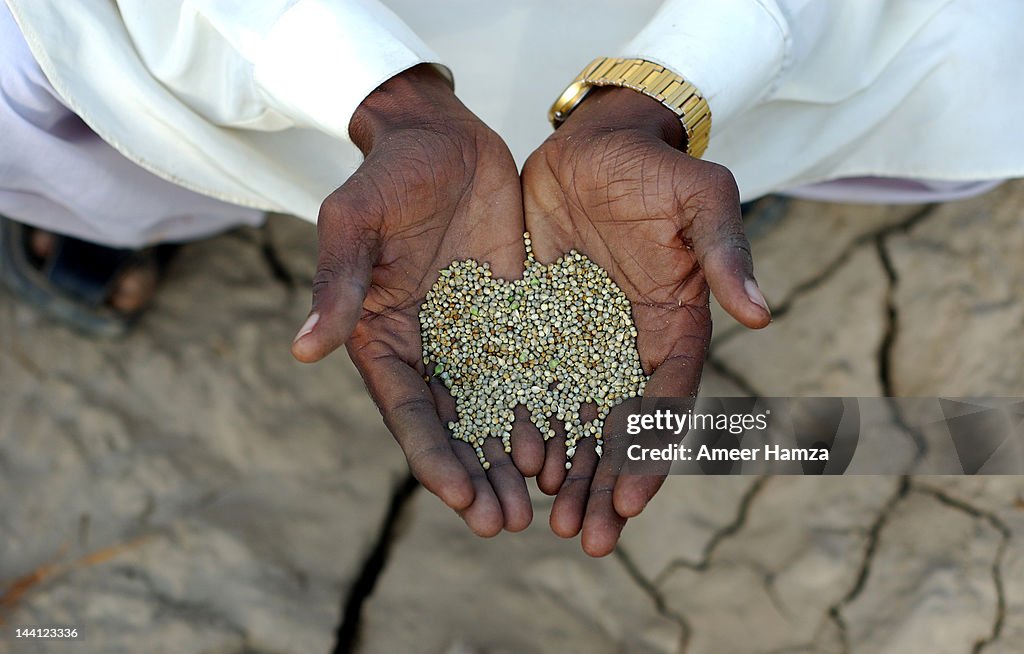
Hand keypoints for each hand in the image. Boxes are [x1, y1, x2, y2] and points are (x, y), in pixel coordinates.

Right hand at [291, 65, 532, 535]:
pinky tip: (572, 445)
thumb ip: (339, 284)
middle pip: (454, 428)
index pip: (407, 412)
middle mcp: (429, 350)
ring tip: (542, 504)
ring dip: (514, 459)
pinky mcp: (514, 318)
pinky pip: (534, 372)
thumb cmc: (387, 174)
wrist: (441, 137)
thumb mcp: (355, 222)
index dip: (432, 458)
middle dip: (479, 477)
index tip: (460, 499)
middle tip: (508, 523)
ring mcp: (473, 338)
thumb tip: (304, 349)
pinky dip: (548, 411)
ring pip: (497, 411)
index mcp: (382, 337)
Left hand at [520, 87, 770, 555]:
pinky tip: (513, 463)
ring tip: (550, 519)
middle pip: (619, 428)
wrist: (596, 144)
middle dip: (606, 484)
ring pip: (575, 419)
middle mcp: (630, 344)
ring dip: (568, 471)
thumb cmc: (658, 169)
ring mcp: (583, 339)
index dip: (649, 453)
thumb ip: (724, 256)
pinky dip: (527, 425)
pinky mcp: (540, 325)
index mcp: (674, 325)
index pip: (665, 404)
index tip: (632, 501)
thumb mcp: (700, 201)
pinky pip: (531, 383)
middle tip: (587, 538)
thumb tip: (762, 317)